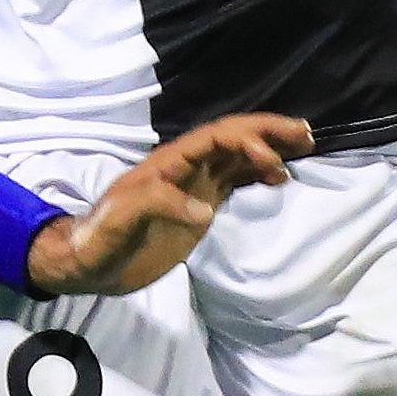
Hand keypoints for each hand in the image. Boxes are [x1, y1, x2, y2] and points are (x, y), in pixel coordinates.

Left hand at [26, 114, 314, 295]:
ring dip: (269, 148)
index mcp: (167, 163)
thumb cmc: (101, 238)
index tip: (272, 161)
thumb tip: (205, 211)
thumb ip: (158, 206)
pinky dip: (257, 175)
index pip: (214, 138)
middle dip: (267, 132)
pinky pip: (233, 181)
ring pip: (237, 156)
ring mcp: (193, 186)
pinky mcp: (198, 207)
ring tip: (304, 147)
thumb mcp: (121, 218)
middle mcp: (184, 168)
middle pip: (231, 138)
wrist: (90, 263)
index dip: (246, 141)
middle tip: (305, 134)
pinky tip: (278, 179)